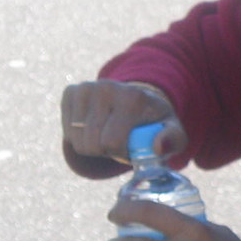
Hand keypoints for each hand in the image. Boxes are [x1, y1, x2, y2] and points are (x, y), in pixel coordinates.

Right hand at [61, 80, 185, 162]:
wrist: (138, 101)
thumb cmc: (154, 123)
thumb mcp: (172, 132)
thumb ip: (173, 140)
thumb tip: (158, 147)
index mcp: (133, 97)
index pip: (112, 142)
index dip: (120, 153)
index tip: (130, 146)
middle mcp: (107, 87)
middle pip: (92, 144)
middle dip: (105, 151)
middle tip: (118, 142)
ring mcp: (87, 88)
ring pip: (77, 140)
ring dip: (92, 146)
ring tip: (107, 135)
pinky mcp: (71, 92)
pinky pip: (67, 131)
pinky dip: (78, 136)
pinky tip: (94, 128)